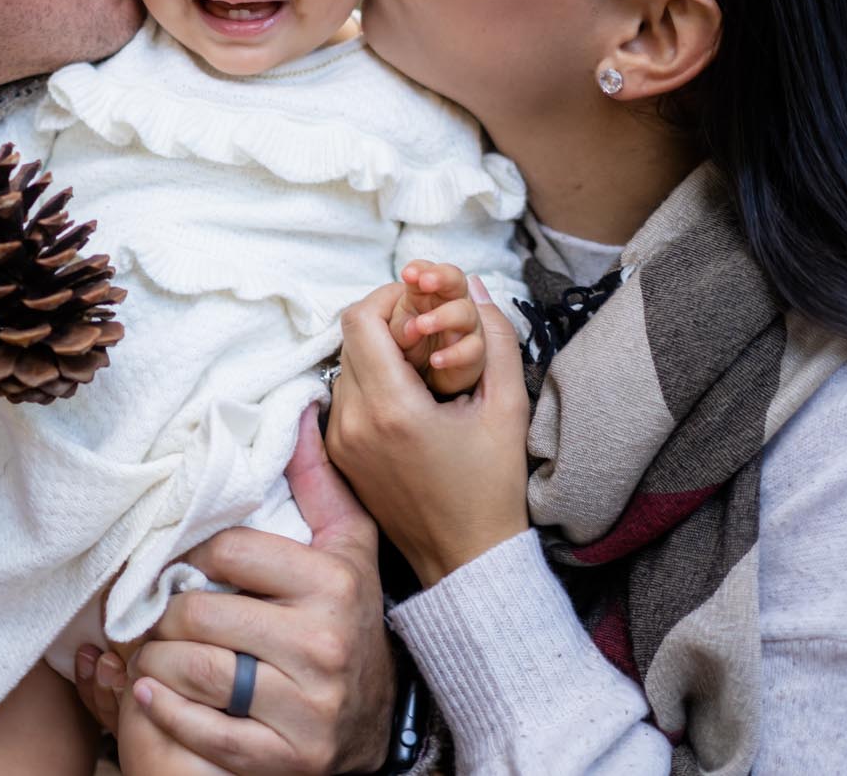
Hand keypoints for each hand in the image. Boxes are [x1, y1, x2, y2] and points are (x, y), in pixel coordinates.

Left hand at [99, 412, 394, 773]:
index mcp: (333, 584)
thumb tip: (300, 408)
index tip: (186, 565)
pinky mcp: (286, 757)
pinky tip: (148, 693)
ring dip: (155, 662)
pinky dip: (163, 712)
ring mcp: (306, 708)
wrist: (378, 719)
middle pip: (203, 615)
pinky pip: (203, 732)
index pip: (229, 551)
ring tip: (150, 653)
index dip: (196, 554)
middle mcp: (322, 645)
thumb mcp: (347, 548)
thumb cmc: (350, 618)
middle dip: (167, 614)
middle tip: (157, 614)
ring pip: (196, 671)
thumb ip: (317, 481)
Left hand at [328, 277, 531, 587]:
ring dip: (378, 352)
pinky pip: (344, 396)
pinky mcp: (337, 456)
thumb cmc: (493, 487)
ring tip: (423, 367)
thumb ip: (496, 337)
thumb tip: (479, 287)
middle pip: (351, 337)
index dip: (392, 297)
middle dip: (389, 322)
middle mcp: (353, 423)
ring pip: (345, 364)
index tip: (425, 304)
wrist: (466, 560)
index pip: (362, 318)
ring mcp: (340, 442)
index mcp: (392, 409)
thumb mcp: (508, 407)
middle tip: (429, 332)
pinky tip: (409, 398)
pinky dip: (370, 382)